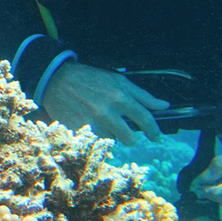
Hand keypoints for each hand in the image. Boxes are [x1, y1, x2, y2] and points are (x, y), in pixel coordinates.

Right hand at [39, 62, 168, 144]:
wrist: (56, 79)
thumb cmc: (90, 79)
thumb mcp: (118, 80)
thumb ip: (142, 95)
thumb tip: (165, 106)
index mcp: (119, 96)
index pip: (144, 118)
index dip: (154, 130)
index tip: (157, 137)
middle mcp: (107, 110)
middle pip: (129, 138)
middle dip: (130, 138)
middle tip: (126, 134)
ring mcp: (91, 121)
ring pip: (110, 140)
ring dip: (109, 135)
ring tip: (101, 123)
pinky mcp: (78, 129)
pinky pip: (94, 141)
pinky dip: (94, 136)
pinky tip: (90, 125)